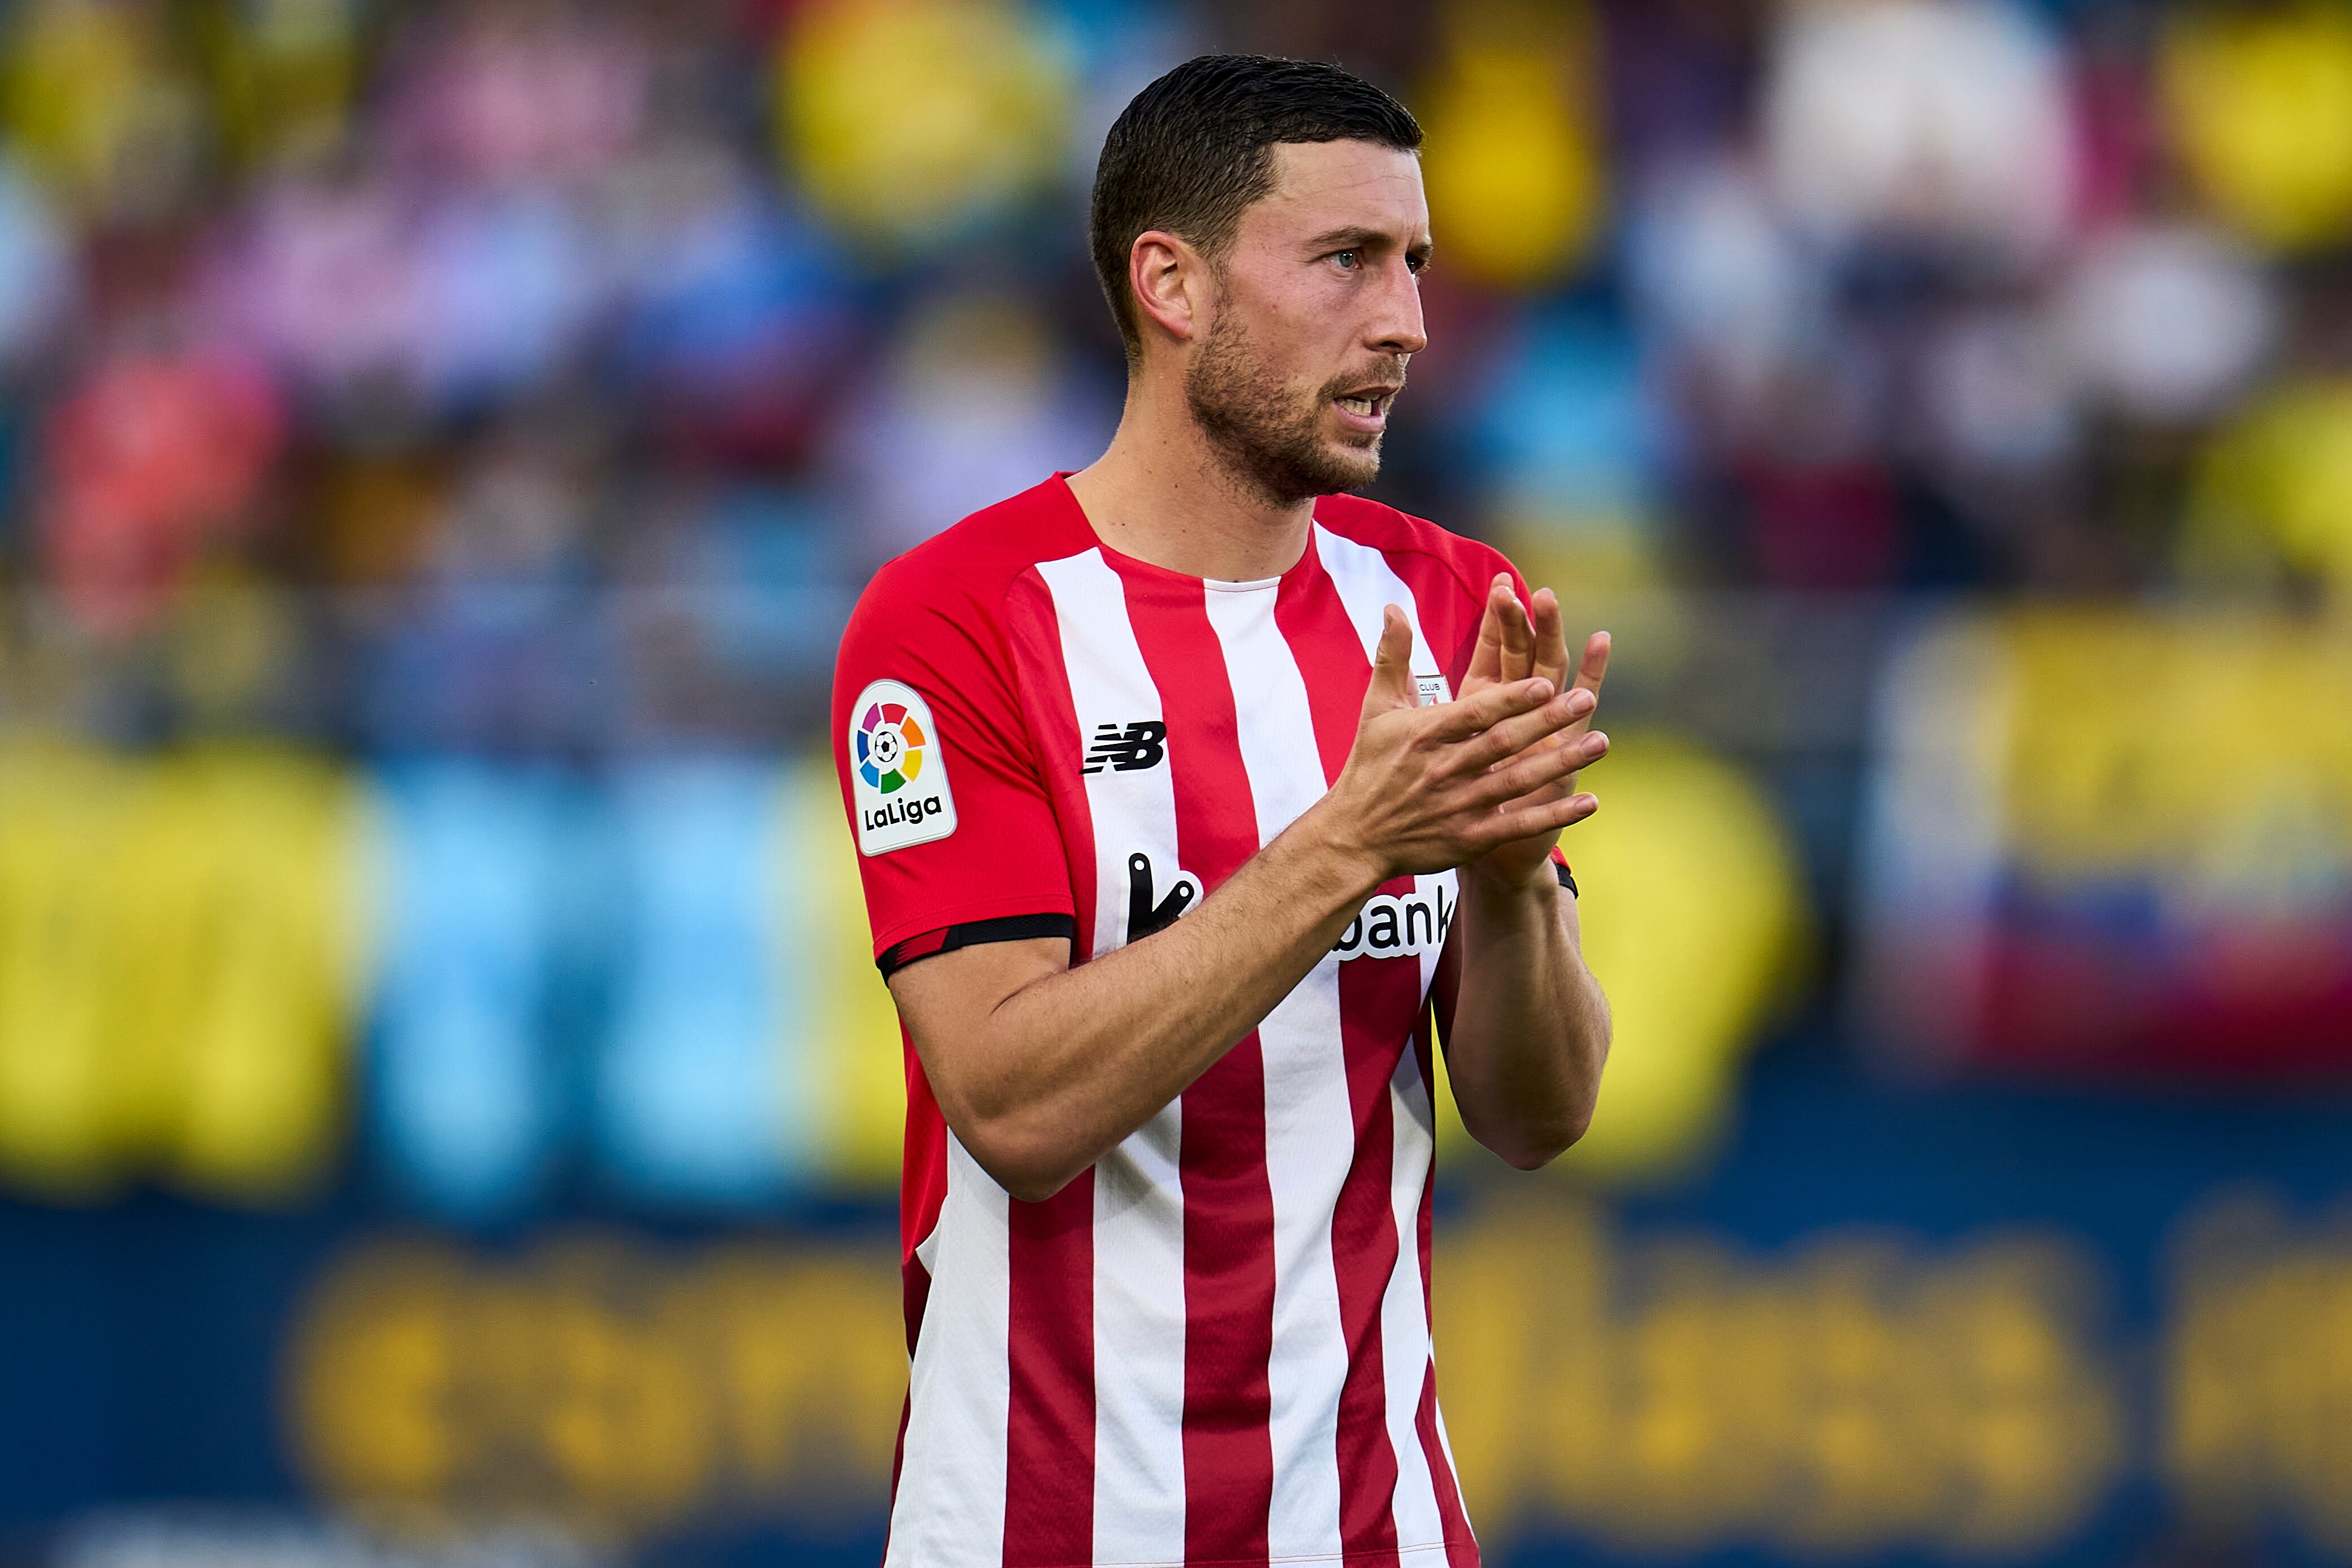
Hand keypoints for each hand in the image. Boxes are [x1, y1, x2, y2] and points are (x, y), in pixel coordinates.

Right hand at [1312, 605, 1598, 885]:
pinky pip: (1519, 824)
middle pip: (1504, 742)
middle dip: (1548, 721)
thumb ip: (1393, 656)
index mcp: (1426, 733)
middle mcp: (1445, 768)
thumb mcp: (1376, 708)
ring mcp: (1460, 805)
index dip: (1511, 699)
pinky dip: (1555, 815)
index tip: (1545, 681)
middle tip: (1586, 699)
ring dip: (1562, 763)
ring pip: (1519, 780)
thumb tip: (1395, 606)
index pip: (1476, 712)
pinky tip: (1589, 802)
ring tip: (1601, 743)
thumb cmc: (1368, 766)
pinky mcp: (1470, 838)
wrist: (1354, 837)